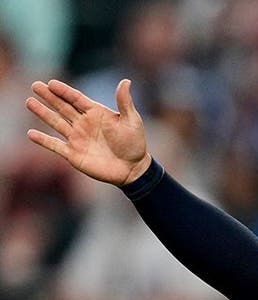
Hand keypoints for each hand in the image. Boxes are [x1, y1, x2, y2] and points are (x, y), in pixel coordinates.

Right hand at [26, 78, 151, 185]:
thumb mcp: (132, 121)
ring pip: (56, 122)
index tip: (51, 83)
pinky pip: (55, 146)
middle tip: (35, 85)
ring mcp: (77, 138)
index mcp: (96, 113)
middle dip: (49, 96)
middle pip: (63, 107)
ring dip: (43, 113)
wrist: (133, 168)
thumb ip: (125, 102)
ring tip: (29, 101)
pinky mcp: (73, 154)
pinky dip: (43, 140)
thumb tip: (126, 81)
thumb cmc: (134, 143)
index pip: (76, 98)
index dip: (64, 91)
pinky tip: (31, 134)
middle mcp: (83, 124)